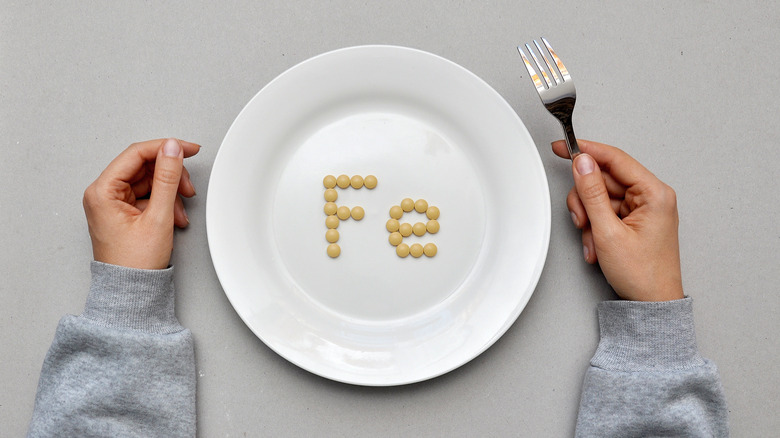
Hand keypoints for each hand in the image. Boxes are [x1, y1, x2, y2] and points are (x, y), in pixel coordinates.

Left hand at [83, 138, 200, 269]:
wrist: (131, 292)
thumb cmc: (136, 263)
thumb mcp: (159, 216)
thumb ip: (168, 178)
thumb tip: (172, 149)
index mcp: (102, 191)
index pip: (136, 154)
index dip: (166, 148)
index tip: (189, 149)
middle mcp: (103, 194)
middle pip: (143, 167)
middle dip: (170, 176)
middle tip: (188, 187)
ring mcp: (112, 203)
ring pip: (148, 182)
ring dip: (170, 192)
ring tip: (181, 210)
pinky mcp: (123, 213)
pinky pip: (147, 196)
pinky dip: (165, 203)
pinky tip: (175, 217)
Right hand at [553, 139, 683, 301]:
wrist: (652, 304)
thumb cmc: (642, 274)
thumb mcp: (608, 232)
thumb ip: (592, 194)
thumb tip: (583, 164)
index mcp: (654, 193)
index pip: (614, 159)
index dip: (586, 151)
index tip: (563, 147)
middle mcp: (651, 197)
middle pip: (603, 180)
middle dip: (586, 202)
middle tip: (582, 221)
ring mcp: (642, 209)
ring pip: (600, 198)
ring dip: (589, 219)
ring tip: (594, 241)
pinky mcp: (634, 221)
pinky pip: (605, 213)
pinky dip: (595, 228)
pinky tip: (597, 246)